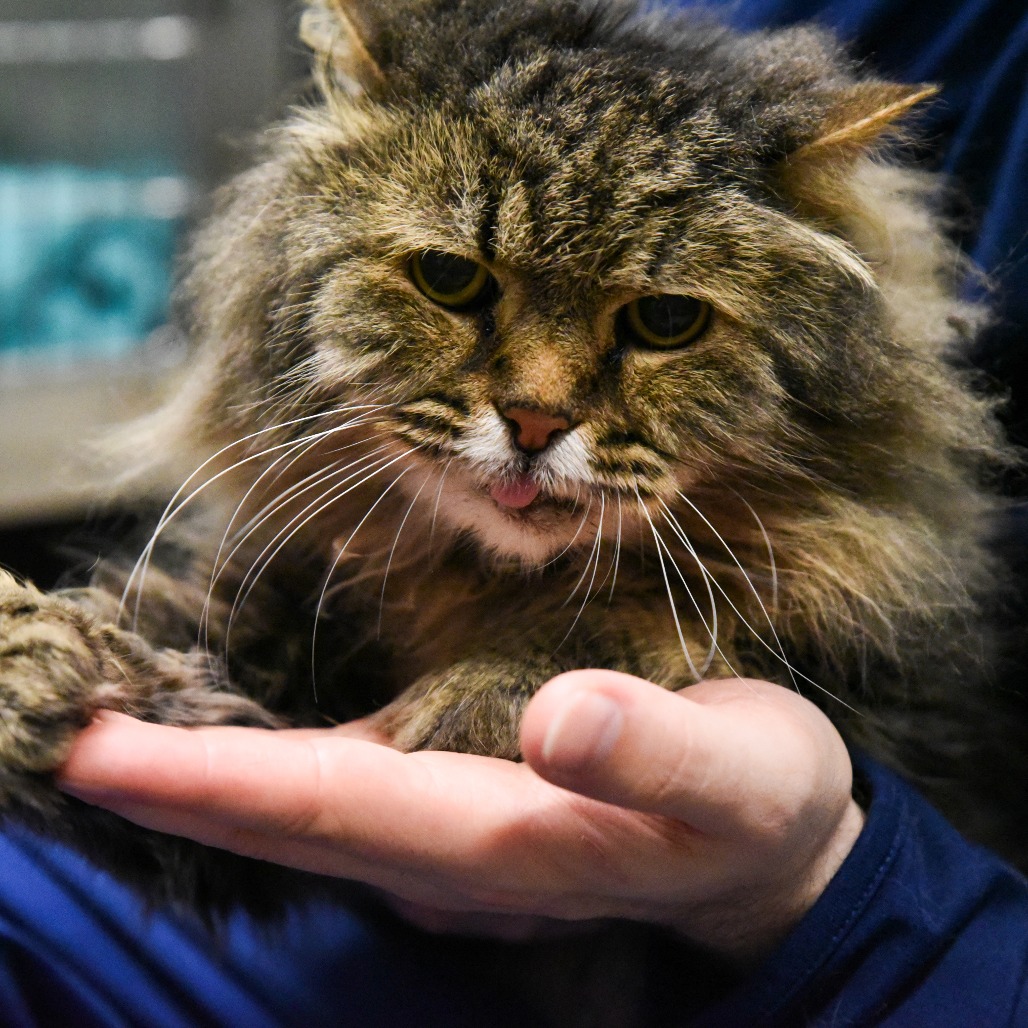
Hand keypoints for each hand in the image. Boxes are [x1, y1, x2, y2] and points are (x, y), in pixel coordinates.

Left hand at [58, 672, 863, 959]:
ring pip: (302, 816)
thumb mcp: (742, 770)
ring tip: (118, 733)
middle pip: (291, 823)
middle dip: (171, 787)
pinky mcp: (456, 809)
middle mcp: (456, 853)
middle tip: (69, 739)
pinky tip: (228, 742)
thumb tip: (557, 722)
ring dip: (202, 784)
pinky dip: (265, 774)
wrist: (764, 844)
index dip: (218, 785)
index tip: (106, 755)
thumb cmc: (756, 798)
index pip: (338, 809)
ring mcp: (449, 841)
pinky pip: (337, 794)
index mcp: (514, 838)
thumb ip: (656, 751)